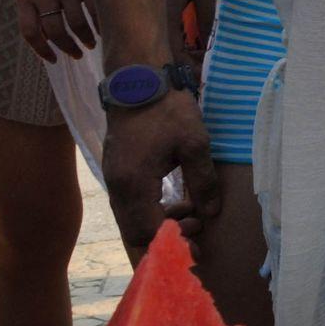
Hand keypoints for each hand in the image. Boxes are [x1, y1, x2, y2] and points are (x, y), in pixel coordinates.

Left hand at [15, 0, 95, 61]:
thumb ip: (35, 10)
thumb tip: (50, 42)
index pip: (30, 32)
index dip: (41, 50)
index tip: (54, 59)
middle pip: (56, 31)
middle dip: (68, 48)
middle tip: (76, 55)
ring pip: (77, 24)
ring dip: (85, 39)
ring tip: (90, 43)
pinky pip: (94, 11)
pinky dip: (99, 25)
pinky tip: (101, 30)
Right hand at [103, 92, 219, 255]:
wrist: (138, 80)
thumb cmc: (167, 109)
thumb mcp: (195, 143)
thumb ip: (203, 181)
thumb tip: (210, 213)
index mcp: (134, 184)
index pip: (148, 231)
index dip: (173, 243)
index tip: (198, 245)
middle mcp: (117, 187)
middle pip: (135, 231)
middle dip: (166, 238)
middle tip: (197, 230)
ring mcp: (113, 179)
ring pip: (132, 218)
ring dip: (161, 223)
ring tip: (193, 213)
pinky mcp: (117, 172)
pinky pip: (132, 204)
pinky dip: (153, 209)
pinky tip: (178, 199)